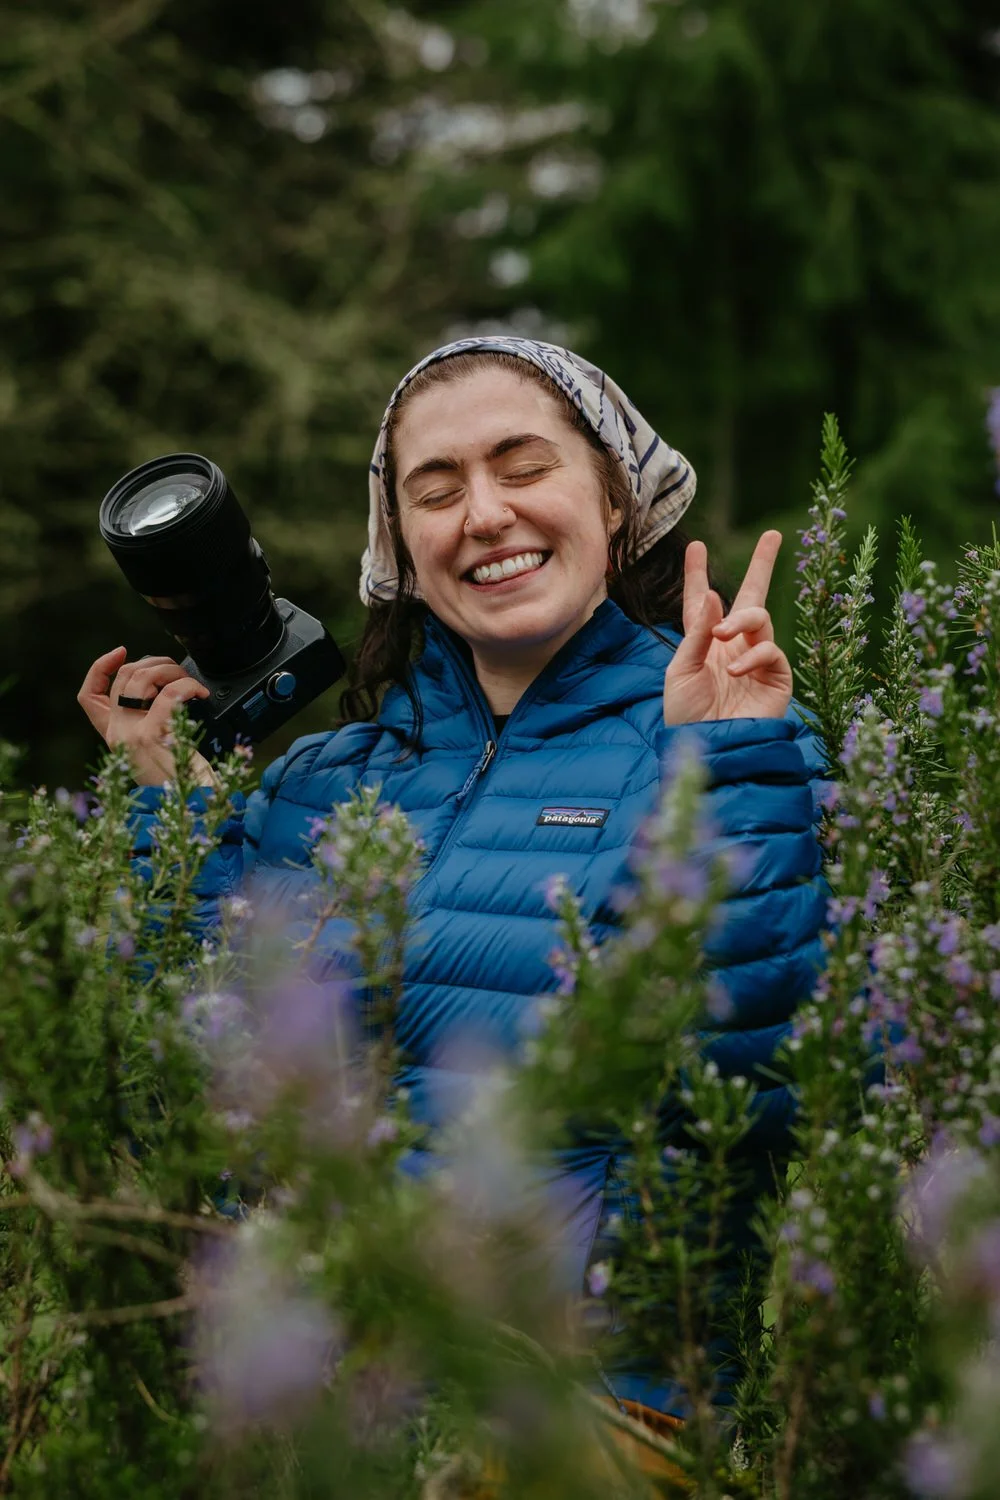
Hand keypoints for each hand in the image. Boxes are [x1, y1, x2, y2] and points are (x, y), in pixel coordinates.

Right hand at [78, 646, 216, 786]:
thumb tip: (161, 689)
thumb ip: (149, 722)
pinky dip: (187, 686)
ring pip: (142, 679)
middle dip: (154, 663)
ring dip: (171, 670)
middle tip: (178, 672)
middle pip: (123, 678)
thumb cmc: (181, 778)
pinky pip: (169, 694)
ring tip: (191, 683)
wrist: (191, 804)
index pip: (89, 696)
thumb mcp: (156, 749)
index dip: (100, 668)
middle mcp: (117, 734)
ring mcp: (130, 734)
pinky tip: (199, 693)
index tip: (120, 652)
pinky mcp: (151, 736)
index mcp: (114, 737)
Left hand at [663, 531, 792, 724]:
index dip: (699, 575)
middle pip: (750, 597)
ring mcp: (756, 660)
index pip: (702, 603)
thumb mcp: (680, 671)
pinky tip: (735, 670)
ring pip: (760, 618)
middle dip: (763, 565)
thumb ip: (697, 634)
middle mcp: (732, 646)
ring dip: (741, 619)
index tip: (697, 547)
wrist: (708, 749)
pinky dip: (752, 655)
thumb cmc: (687, 716)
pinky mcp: (776, 678)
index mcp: (704, 644)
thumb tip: (716, 595)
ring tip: (722, 634)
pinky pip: (771, 650)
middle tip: (772, 535)